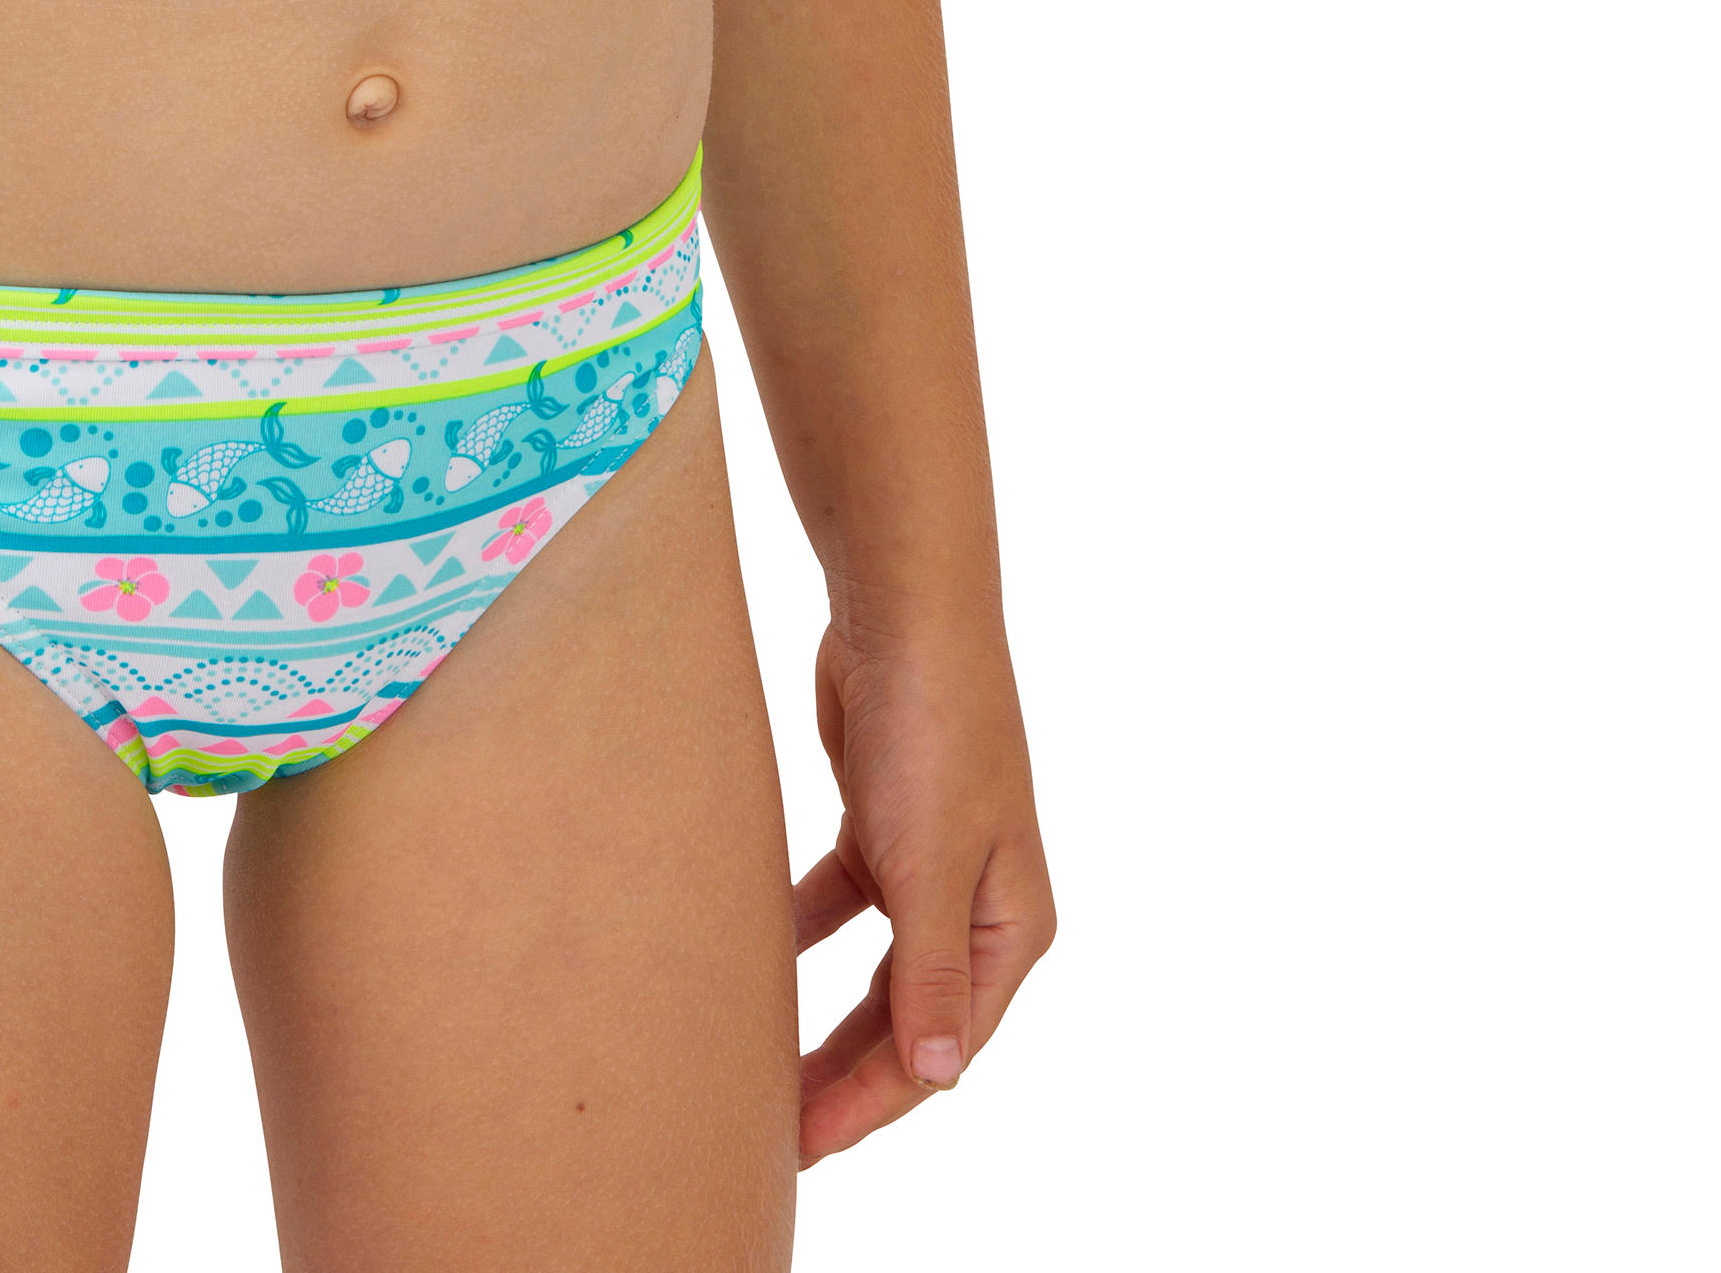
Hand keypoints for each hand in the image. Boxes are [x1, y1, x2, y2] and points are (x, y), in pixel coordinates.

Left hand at [791, 615, 1054, 1164]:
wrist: (903, 611)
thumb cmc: (937, 732)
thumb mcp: (933, 864)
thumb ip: (930, 974)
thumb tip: (939, 1079)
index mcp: (1008, 928)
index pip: (939, 1046)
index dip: (872, 1101)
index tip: (802, 1145)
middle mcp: (975, 903)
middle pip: (902, 1017)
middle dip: (841, 1073)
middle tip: (767, 1129)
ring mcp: (925, 861)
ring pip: (867, 968)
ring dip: (818, 1014)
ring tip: (755, 1065)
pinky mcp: (876, 820)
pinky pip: (834, 902)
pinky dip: (797, 931)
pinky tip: (749, 954)